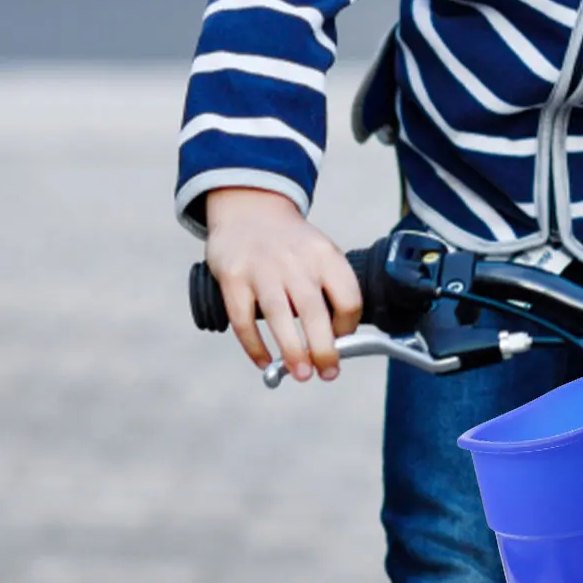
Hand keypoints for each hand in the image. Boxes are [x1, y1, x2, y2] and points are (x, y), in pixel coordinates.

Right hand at [204, 187, 362, 382]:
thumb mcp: (319, 252)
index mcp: (325, 255)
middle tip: (328, 373)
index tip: (343, 341)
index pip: (348, 296)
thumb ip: (329, 287)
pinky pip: (243, 319)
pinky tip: (264, 363)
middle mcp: (296, 261)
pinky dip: (254, 346)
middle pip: (315, 311)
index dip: (349, 325)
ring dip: (292, 351)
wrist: (250, 208)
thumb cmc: (291, 243)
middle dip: (324, 349)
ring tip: (301, 375)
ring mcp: (262, 269)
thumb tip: (339, 338)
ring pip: (279, 316)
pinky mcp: (233, 278)